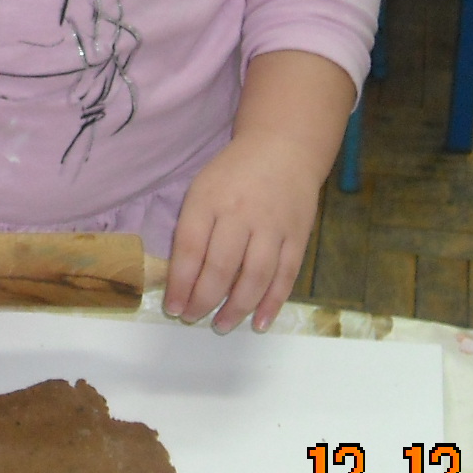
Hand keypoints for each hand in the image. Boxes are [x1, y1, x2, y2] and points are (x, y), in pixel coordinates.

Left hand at [165, 130, 321, 331]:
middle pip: (221, 266)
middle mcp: (241, 213)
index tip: (174, 307)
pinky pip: (286, 276)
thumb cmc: (233, 174)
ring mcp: (273, 226)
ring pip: (255, 276)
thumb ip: (193, 229)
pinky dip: (272, 303)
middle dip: (204, 299)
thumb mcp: (202, 189)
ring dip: (237, 308)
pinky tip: (258, 322)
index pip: (191, 248)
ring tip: (222, 325)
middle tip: (194, 317)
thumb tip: (183, 279)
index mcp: (209, 199)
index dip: (180, 283)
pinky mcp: (298, 236)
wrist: (283, 148)